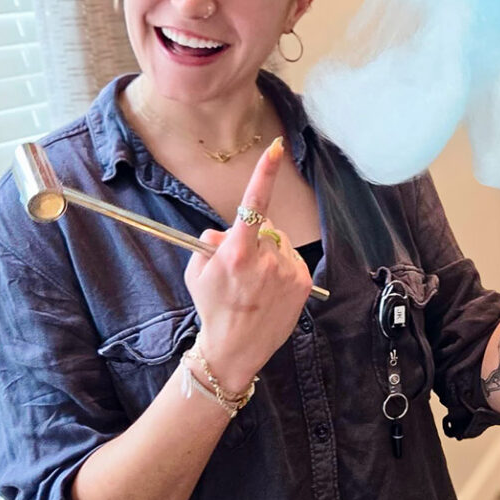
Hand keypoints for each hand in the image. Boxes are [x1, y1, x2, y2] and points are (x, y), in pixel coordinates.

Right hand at [184, 138, 313, 388]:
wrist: (235, 349)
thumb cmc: (212, 309)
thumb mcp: (196, 273)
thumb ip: (210, 243)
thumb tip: (226, 231)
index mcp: (237, 252)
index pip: (253, 204)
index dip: (264, 174)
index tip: (275, 150)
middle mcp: (266, 259)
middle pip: (265, 226)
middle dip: (254, 235)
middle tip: (240, 265)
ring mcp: (287, 271)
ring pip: (279, 243)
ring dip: (269, 253)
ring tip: (255, 284)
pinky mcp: (302, 283)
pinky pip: (291, 260)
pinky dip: (281, 268)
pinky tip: (270, 290)